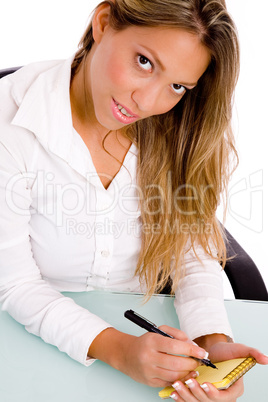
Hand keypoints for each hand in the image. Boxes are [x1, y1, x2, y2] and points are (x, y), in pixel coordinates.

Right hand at [88, 325, 208, 386]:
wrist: (126, 354)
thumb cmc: (146, 342)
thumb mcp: (160, 331)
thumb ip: (178, 335)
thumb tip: (193, 345)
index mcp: (152, 341)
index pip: (175, 346)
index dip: (191, 349)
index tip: (202, 352)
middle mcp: (149, 356)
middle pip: (176, 363)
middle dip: (192, 363)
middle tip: (199, 361)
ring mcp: (148, 371)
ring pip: (174, 375)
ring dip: (188, 373)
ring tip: (193, 368)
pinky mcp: (149, 382)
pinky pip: (169, 383)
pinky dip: (179, 379)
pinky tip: (184, 375)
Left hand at [170, 341, 267, 400]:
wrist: (211, 350)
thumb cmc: (225, 351)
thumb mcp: (239, 349)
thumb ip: (252, 353)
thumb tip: (266, 359)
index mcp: (233, 390)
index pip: (225, 398)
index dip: (214, 394)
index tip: (205, 383)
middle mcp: (221, 397)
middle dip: (197, 394)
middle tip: (188, 381)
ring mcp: (208, 398)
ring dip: (186, 396)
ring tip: (177, 385)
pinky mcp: (197, 396)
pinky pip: (189, 401)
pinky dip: (181, 398)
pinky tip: (173, 392)